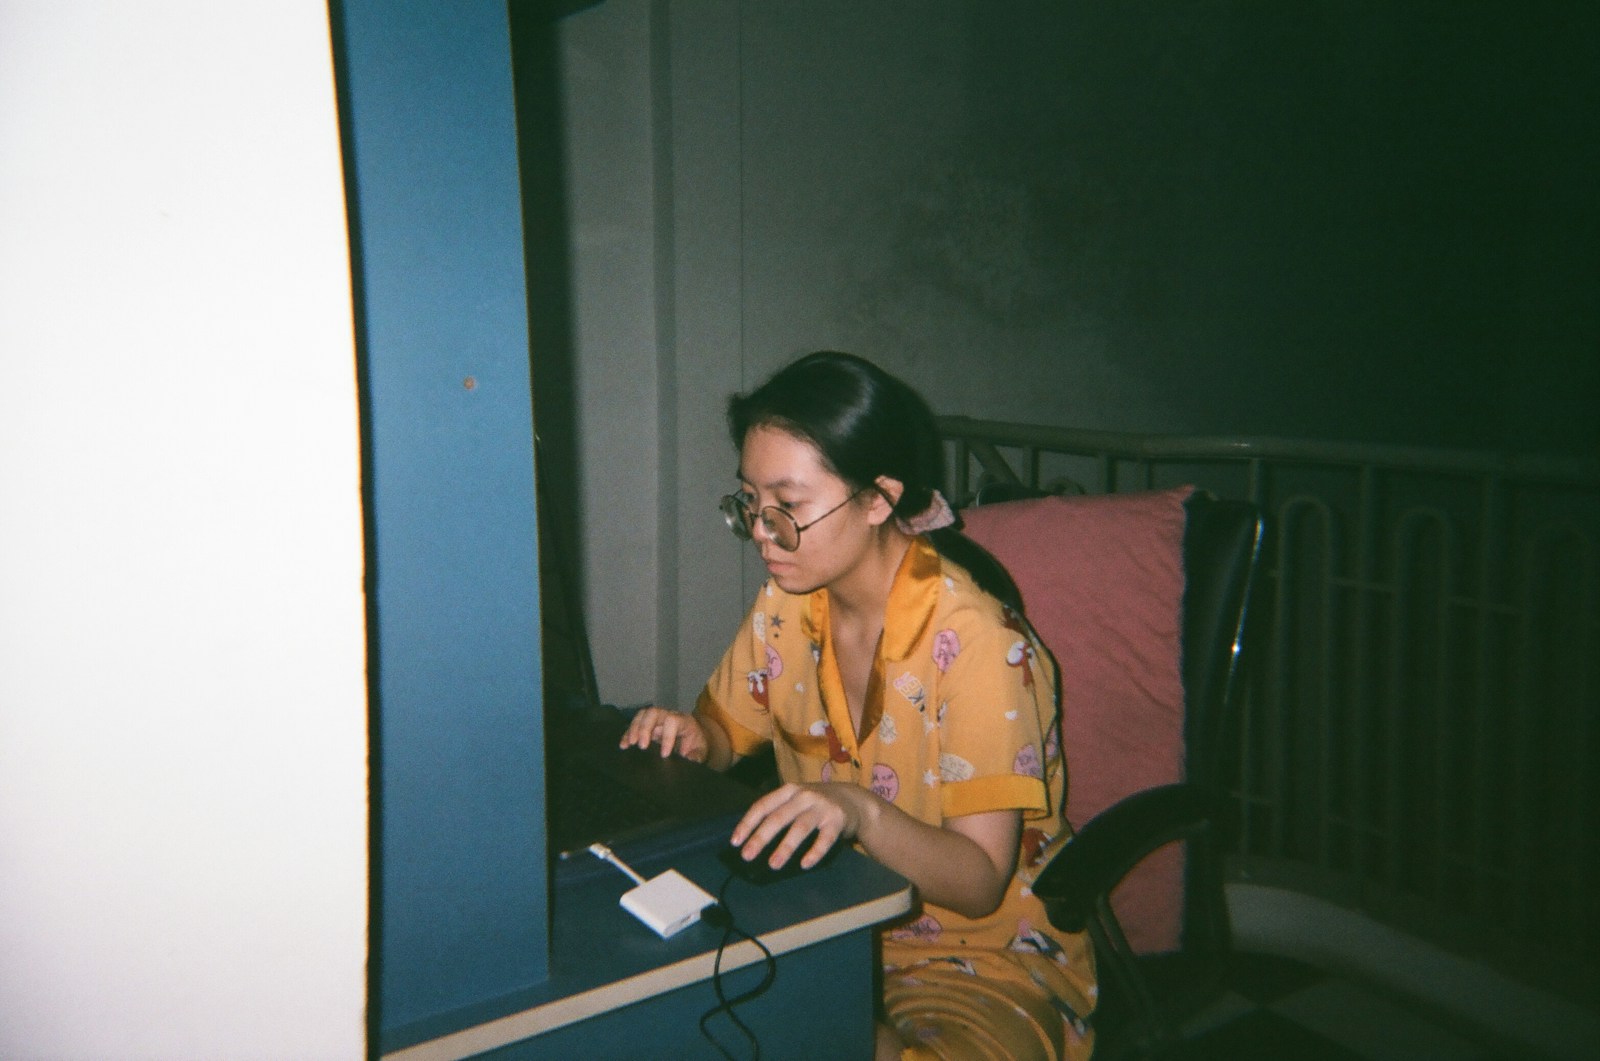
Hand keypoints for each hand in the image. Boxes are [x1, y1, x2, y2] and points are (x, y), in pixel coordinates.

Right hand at [618, 706, 708, 761]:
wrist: (695, 737)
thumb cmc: (696, 743)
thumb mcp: (700, 751)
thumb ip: (696, 756)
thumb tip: (688, 760)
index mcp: (683, 721)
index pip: (672, 721)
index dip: (667, 737)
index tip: (664, 754)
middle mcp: (668, 716)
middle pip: (653, 713)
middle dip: (645, 728)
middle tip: (641, 746)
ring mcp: (657, 719)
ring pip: (642, 715)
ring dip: (634, 728)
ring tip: (630, 744)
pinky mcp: (648, 725)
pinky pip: (635, 723)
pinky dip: (627, 733)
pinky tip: (623, 745)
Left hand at [729, 782, 871, 870]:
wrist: (854, 800)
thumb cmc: (816, 804)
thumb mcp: (796, 800)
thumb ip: (777, 812)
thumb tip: (749, 838)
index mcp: (788, 791)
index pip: (763, 806)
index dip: (748, 823)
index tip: (735, 842)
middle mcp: (804, 796)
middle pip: (779, 817)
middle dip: (761, 837)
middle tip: (747, 855)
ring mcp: (822, 807)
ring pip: (800, 827)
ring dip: (786, 847)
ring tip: (773, 864)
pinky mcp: (838, 820)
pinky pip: (825, 838)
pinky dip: (815, 851)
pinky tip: (805, 864)